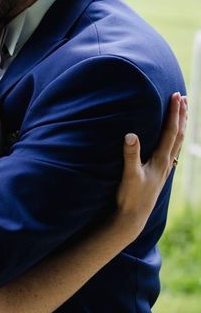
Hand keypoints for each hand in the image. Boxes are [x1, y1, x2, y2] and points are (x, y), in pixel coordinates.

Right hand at [115, 92, 186, 233]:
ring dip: (181, 124)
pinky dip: (174, 137)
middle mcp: (167, 162)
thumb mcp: (129, 175)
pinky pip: (172, 149)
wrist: (134, 216)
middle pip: (179, 134)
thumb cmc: (130, 196)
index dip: (174, 113)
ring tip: (182, 111)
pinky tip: (171, 136)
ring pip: (178, 141)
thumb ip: (130, 154)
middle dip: (182, 114)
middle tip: (184, 97)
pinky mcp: (160, 171)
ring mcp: (165, 167)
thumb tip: (130, 134)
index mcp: (161, 159)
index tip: (177, 96)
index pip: (171, 131)